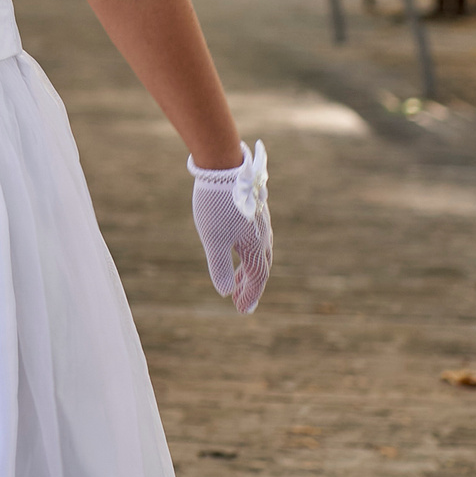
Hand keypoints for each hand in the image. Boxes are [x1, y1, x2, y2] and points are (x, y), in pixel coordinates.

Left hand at [189, 141, 271, 313]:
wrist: (223, 165)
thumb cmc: (217, 204)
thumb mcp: (213, 238)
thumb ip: (219, 266)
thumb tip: (225, 293)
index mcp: (255, 246)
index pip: (257, 277)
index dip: (250, 295)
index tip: (241, 310)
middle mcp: (263, 235)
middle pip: (261, 266)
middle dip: (251, 285)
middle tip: (241, 302)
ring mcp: (259, 221)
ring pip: (258, 252)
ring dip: (248, 269)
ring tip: (236, 281)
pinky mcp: (252, 209)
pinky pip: (254, 238)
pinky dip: (247, 252)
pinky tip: (236, 249)